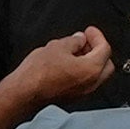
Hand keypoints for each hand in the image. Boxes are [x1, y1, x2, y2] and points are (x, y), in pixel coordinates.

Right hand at [0, 25, 116, 128]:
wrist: (23, 93)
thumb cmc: (38, 74)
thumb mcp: (57, 47)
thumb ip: (73, 41)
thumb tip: (79, 39)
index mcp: (92, 69)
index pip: (104, 49)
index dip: (97, 36)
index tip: (90, 31)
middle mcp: (91, 83)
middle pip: (106, 64)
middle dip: (98, 50)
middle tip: (86, 41)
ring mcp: (82, 92)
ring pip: (96, 74)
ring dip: (90, 61)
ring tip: (75, 51)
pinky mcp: (72, 97)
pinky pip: (85, 82)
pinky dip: (82, 71)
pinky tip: (68, 63)